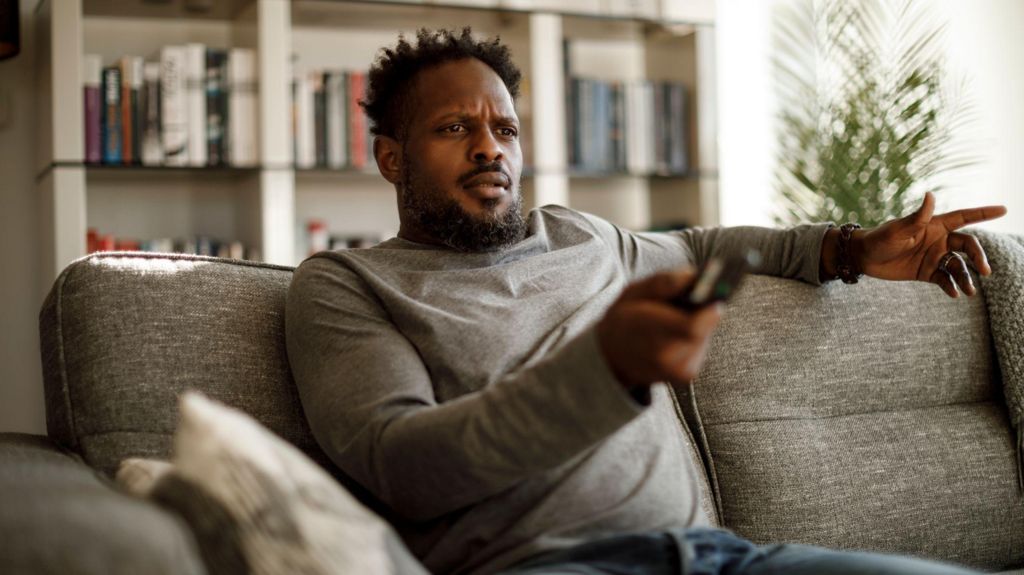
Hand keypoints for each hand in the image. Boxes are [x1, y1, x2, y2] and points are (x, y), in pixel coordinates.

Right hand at [597, 270, 722, 387]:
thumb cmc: (623, 320)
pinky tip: (676, 333)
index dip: (708, 309)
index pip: (692, 328)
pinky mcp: (688, 375)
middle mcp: (666, 359)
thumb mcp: (632, 293)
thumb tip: (693, 276)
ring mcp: (678, 371)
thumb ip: (661, 283)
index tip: (711, 292)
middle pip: (703, 329)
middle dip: (701, 311)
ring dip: (697, 323)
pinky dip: (694, 336)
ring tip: (675, 318)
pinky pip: (701, 346)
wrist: (612, 358)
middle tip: (690, 299)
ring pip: (705, 336)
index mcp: (648, 335)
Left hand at [852, 192, 1006, 297]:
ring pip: (958, 266)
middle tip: (986, 271)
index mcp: (935, 225)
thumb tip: (930, 195)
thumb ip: (918, 217)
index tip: (1004, 209)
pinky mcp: (926, 273)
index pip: (964, 217)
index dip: (984, 213)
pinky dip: (951, 286)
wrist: (863, 258)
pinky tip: (954, 294)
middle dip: (979, 257)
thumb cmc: (880, 238)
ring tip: (969, 291)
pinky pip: (945, 280)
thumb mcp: (899, 229)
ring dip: (966, 278)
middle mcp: (938, 240)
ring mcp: (934, 257)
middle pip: (967, 246)